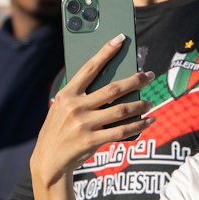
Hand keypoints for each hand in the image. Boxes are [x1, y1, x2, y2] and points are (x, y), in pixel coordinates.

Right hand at [30, 38, 152, 189]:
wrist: (48, 160)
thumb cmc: (60, 129)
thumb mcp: (62, 108)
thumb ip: (81, 96)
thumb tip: (114, 85)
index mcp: (67, 94)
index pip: (90, 67)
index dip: (106, 52)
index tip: (120, 39)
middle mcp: (75, 107)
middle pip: (113, 88)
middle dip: (135, 80)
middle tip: (149, 75)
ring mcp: (84, 124)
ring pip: (121, 110)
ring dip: (140, 104)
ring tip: (150, 101)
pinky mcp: (92, 141)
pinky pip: (122, 131)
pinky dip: (139, 125)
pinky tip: (149, 121)